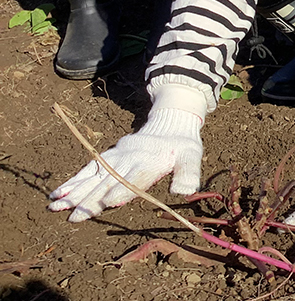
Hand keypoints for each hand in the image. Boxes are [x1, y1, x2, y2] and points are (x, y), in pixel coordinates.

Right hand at [48, 84, 206, 221]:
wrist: (170, 124)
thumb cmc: (182, 147)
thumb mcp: (192, 157)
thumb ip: (188, 173)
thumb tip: (184, 191)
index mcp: (150, 161)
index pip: (135, 177)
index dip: (123, 190)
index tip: (109, 203)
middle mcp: (130, 159)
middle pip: (109, 181)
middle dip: (90, 199)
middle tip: (72, 217)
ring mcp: (117, 157)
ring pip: (94, 176)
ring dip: (75, 192)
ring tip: (56, 206)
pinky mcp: (109, 156)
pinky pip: (89, 169)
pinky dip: (73, 181)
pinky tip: (57, 194)